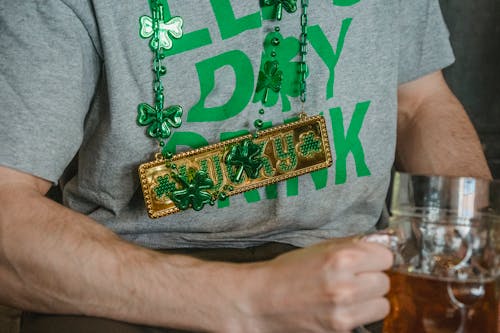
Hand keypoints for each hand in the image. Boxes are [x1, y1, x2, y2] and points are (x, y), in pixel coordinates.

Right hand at [234, 239, 392, 332]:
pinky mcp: (340, 330)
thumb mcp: (318, 249)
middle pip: (385, 282)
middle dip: (371, 278)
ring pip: (383, 304)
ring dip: (369, 299)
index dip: (375, 258)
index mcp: (340, 258)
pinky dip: (359, 314)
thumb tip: (380, 245)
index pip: (386, 257)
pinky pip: (367, 320)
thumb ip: (351, 246)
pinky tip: (340, 307)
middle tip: (353, 278)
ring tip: (349, 295)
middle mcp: (345, 285)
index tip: (367, 260)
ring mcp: (344, 311)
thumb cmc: (286, 272)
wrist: (260, 301)